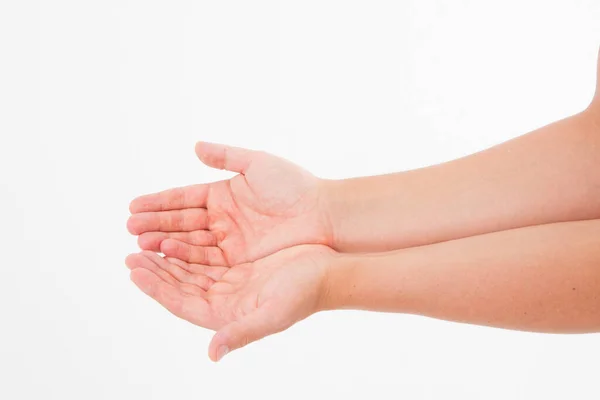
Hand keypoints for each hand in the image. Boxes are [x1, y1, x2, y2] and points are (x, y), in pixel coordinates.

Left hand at [126, 245, 335, 360]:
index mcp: (227, 315)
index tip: (136, 271)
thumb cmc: (304, 294)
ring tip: (144, 243)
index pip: (182, 302)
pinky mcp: (238, 265)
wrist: (328, 271)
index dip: (158, 288)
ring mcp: (231, 282)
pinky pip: (206, 256)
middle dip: (155, 271)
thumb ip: (242, 333)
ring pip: (190, 269)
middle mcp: (224, 300)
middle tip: (130, 254)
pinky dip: (188, 247)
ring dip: (167, 258)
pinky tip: (175, 237)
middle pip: (181, 285)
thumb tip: (213, 354)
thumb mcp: (273, 314)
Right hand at [127, 142, 332, 265]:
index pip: (183, 199)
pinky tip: (164, 256)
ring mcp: (229, 241)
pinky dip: (185, 258)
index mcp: (223, 194)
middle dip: (154, 224)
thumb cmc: (294, 186)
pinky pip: (206, 259)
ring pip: (189, 242)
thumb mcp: (258, 164)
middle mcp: (222, 219)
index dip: (159, 203)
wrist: (323, 215)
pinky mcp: (238, 260)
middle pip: (181, 222)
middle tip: (129, 228)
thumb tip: (195, 147)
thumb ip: (226, 156)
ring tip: (140, 243)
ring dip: (164, 242)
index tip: (133, 206)